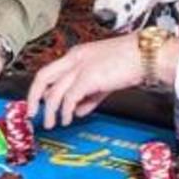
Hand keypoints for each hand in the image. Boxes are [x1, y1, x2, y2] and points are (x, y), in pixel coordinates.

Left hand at [26, 36, 142, 128]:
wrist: (147, 56)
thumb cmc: (130, 63)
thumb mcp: (105, 79)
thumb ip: (90, 95)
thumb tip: (78, 111)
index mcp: (76, 55)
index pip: (50, 71)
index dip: (41, 89)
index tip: (37, 103)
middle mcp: (74, 59)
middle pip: (43, 77)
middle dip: (33, 97)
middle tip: (31, 114)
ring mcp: (80, 67)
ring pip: (54, 91)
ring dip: (50, 111)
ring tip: (51, 124)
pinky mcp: (89, 77)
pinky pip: (70, 98)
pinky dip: (66, 111)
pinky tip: (68, 119)